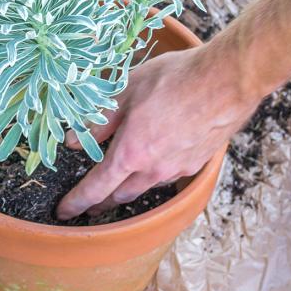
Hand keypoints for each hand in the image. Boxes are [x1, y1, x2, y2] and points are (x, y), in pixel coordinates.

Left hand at [56, 37, 264, 219]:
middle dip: (101, 201)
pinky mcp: (196, 164)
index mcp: (130, 154)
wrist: (226, 80)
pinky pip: (167, 175)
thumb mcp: (126, 92)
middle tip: (88, 203)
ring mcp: (177, 169)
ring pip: (145, 186)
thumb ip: (99, 121)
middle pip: (120, 195)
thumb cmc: (173, 79)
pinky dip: (153, 173)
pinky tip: (154, 161)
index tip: (64, 211)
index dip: (76, 202)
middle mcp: (153, 169)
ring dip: (128, 187)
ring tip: (120, 181)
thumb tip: (75, 141)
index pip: (95, 188)